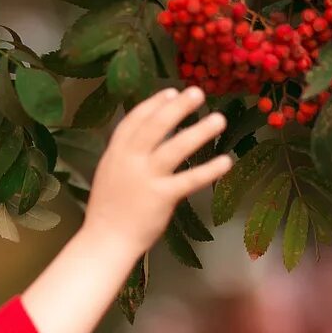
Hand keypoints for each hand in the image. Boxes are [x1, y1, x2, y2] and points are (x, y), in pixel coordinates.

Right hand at [82, 85, 231, 255]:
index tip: (171, 91)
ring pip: (175, 148)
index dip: (154, 103)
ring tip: (219, 119)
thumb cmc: (109, 210)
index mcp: (115, 153)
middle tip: (198, 93)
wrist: (105, 240)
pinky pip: (190, 179)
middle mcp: (130, 160)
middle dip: (178, 107)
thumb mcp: (110, 173)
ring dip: (199, 131)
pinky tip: (226, 161)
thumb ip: (126, 155)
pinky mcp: (162, 197)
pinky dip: (209, 170)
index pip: (134, 120)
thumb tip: (146, 138)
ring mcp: (146, 178)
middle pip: (156, 126)